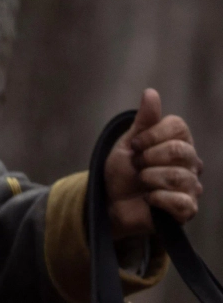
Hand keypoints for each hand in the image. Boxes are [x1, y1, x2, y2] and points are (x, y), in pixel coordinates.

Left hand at [105, 88, 202, 239]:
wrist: (112, 203)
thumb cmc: (123, 173)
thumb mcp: (129, 144)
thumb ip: (143, 121)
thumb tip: (151, 92)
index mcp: (179, 143)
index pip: (178, 126)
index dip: (151, 134)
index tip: (135, 146)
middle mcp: (191, 163)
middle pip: (179, 150)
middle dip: (148, 158)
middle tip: (138, 166)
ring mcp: (191, 187)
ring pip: (178, 176)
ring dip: (149, 179)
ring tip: (142, 183)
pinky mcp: (187, 210)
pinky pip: (180, 201)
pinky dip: (158, 199)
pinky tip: (150, 199)